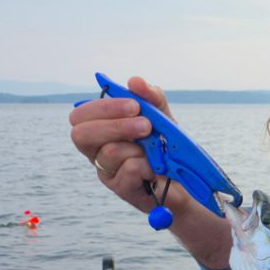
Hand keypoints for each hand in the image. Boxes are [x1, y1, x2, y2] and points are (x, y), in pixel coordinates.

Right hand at [69, 76, 177, 213]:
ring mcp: (107, 171)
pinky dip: (148, 165)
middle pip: (81, 134)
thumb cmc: (168, 146)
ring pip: (109, 152)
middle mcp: (97, 150)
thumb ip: (151, 98)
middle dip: (116, 125)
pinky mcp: (122, 189)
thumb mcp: (163, 117)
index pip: (81, 115)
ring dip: (139, 147)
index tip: (134, 106)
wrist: (189, 178)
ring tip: (156, 150)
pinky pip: (129, 171)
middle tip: (146, 126)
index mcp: (101, 128)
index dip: (103, 108)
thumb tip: (135, 81)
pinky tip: (156, 168)